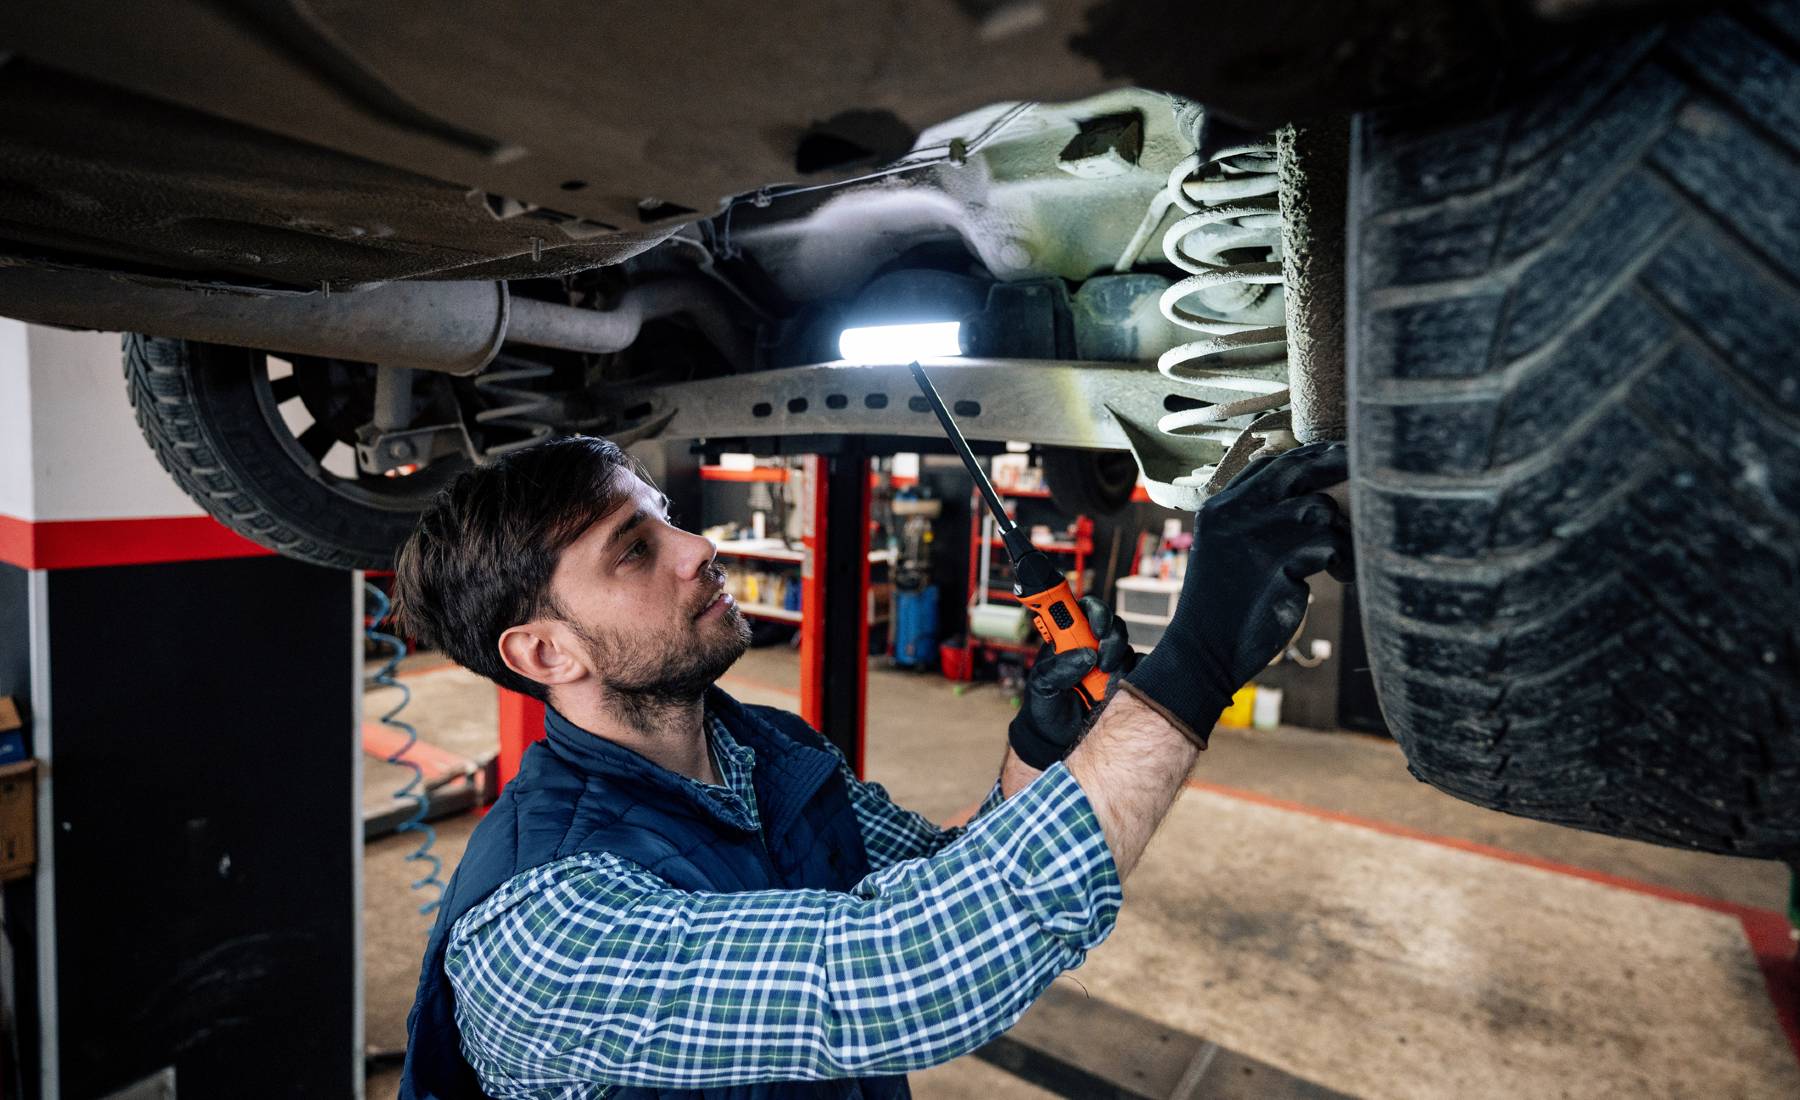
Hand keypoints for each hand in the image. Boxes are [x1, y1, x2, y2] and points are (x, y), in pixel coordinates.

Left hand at [1009, 596, 1137, 769]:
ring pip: (1129, 650)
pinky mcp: (1126, 685)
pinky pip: (1140, 673)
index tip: (1096, 627)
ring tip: (1102, 688)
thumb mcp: (1041, 687)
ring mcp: (1112, 666)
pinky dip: (1134, 681)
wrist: (1058, 742)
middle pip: (1114, 626)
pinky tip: (1115, 696)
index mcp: (1070, 640)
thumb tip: (1086, 655)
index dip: (1095, 611)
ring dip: (1119, 665)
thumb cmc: (1046, 709)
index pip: (1085, 611)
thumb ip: (1056, 669)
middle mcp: (1094, 648)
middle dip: (1112, 639)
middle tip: (1102, 660)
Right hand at [1121, 441, 1351, 746]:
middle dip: (1336, 464)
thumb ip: (1255, 519)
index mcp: (1220, 507)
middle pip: (1296, 470)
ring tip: (1341, 560)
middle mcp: (1236, 514)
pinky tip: (1339, 577)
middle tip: (1366, 468)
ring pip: (1320, 510)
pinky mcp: (1281, 566)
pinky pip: (1331, 546)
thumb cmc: (1222, 604)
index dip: (1307, 457)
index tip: (1337, 457)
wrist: (1204, 650)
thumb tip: (1306, 497)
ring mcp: (1257, 538)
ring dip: (1341, 532)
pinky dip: (1344, 560)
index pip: (1269, 465)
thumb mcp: (1226, 549)